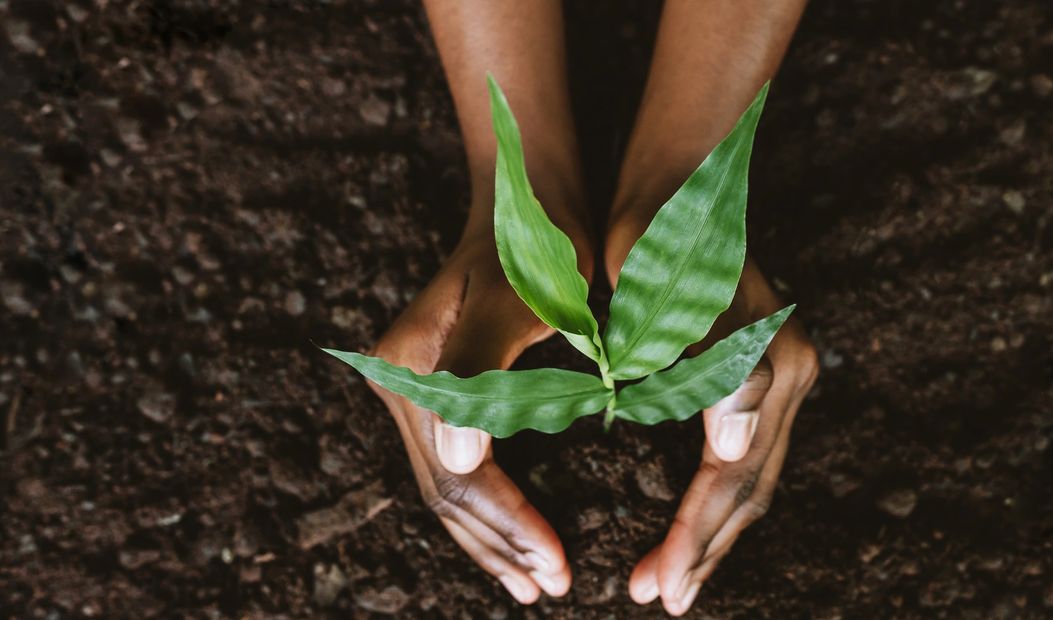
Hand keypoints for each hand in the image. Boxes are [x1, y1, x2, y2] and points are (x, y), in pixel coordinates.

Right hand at [367, 231, 581, 602]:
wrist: (527, 198)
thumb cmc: (536, 244)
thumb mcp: (518, 298)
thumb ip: (481, 371)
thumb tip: (461, 457)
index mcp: (413, 369)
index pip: (461, 474)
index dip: (510, 525)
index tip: (559, 564)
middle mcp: (400, 384)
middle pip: (446, 492)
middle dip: (501, 545)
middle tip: (553, 585)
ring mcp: (413, 390)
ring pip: (448, 488)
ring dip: (490, 541)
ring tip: (534, 582)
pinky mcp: (436, 393)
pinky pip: (457, 468)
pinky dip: (487, 511)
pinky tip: (514, 538)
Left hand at [607, 221, 818, 613]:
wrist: (677, 179)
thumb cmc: (659, 236)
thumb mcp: (672, 295)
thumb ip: (711, 368)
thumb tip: (733, 451)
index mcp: (771, 368)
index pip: (731, 476)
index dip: (692, 536)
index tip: (653, 587)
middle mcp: (789, 376)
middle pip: (750, 488)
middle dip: (704, 548)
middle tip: (657, 597)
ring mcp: (782, 373)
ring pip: (751, 477)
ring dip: (712, 532)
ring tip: (671, 576)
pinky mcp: (762, 369)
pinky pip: (745, 453)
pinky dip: (717, 496)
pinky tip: (689, 518)